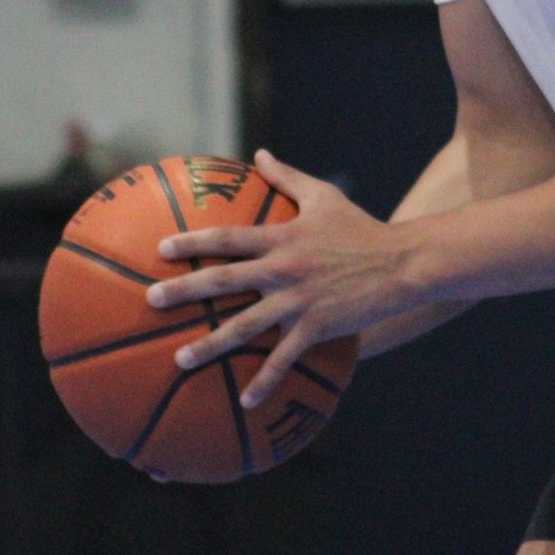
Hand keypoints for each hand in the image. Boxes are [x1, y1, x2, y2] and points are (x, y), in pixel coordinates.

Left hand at [146, 149, 416, 407]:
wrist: (402, 263)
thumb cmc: (360, 227)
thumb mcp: (324, 195)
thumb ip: (287, 177)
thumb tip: (259, 153)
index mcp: (281, 237)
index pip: (227, 237)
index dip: (192, 241)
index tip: (160, 248)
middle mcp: (283, 269)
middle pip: (224, 280)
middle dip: (185, 290)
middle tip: (151, 300)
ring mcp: (299, 301)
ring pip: (245, 326)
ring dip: (210, 344)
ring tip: (178, 360)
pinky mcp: (317, 327)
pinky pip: (285, 358)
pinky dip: (265, 380)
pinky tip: (245, 401)